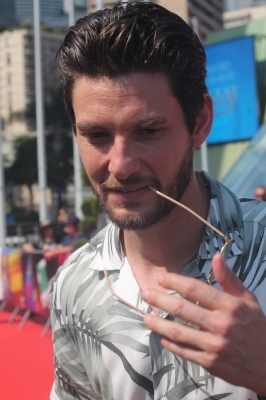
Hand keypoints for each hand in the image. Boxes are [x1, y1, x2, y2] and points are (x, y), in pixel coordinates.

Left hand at [142, 253, 265, 395]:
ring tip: (146, 317)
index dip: (174, 282)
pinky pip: (184, 351)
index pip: (195, 289)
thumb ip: (229, 279)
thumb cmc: (258, 327)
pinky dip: (169, 343)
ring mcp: (214, 346)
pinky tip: (161, 336)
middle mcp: (221, 325)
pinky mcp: (210, 363)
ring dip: (158, 323)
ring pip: (178, 332)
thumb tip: (216, 257)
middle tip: (146, 293)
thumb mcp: (248, 299)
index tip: (161, 279)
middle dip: (159, 299)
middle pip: (182, 309)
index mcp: (229, 306)